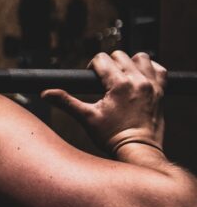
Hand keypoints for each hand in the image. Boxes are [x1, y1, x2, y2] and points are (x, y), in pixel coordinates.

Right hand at [41, 51, 165, 152]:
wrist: (137, 149)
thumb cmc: (112, 136)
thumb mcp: (86, 118)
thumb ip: (66, 102)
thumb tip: (45, 93)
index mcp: (119, 84)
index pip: (102, 59)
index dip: (92, 67)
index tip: (92, 80)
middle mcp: (138, 81)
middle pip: (119, 56)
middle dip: (109, 65)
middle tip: (105, 82)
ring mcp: (152, 85)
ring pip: (141, 58)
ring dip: (130, 63)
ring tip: (123, 77)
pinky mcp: (161, 91)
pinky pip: (159, 69)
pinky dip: (149, 70)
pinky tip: (140, 79)